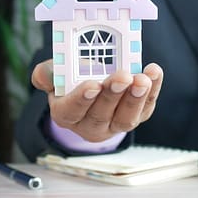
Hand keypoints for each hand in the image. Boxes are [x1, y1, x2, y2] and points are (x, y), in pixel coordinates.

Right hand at [32, 59, 163, 141]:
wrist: (94, 84)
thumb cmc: (73, 79)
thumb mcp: (56, 74)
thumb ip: (48, 73)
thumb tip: (43, 74)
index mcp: (66, 114)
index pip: (72, 111)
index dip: (82, 99)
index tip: (92, 85)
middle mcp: (90, 125)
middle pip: (101, 115)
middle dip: (113, 95)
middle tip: (122, 77)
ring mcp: (115, 124)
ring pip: (126, 118)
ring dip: (136, 98)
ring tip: (142, 79)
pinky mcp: (137, 116)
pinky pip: (146, 108)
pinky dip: (153, 91)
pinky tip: (154, 73)